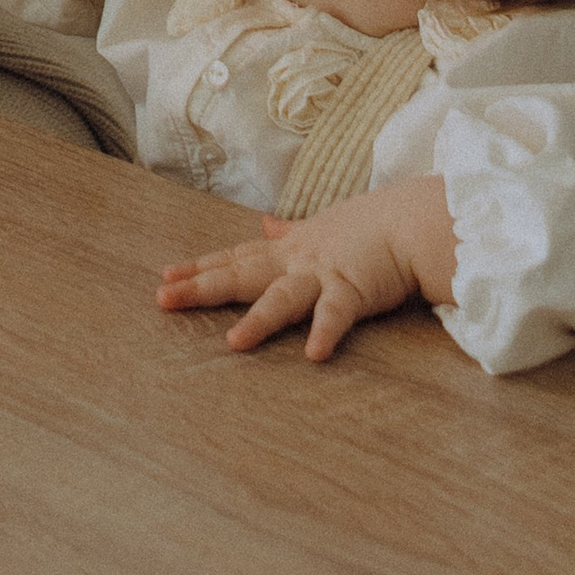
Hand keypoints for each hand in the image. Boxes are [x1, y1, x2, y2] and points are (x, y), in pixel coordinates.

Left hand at [154, 175, 458, 360]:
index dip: (200, 266)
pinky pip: (337, 313)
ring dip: (259, 320)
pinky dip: (325, 332)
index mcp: (290, 249)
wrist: (412, 219)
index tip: (165, 274)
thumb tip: (266, 223)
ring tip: (233, 343)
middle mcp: (298, 260)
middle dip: (201, 286)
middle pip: (241, 273)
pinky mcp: (355, 288)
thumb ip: (292, 231)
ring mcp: (324, 274)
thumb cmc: (370, 226)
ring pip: (283, 298)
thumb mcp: (322, 225)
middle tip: (162, 298)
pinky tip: (312, 354)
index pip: (235, 257)